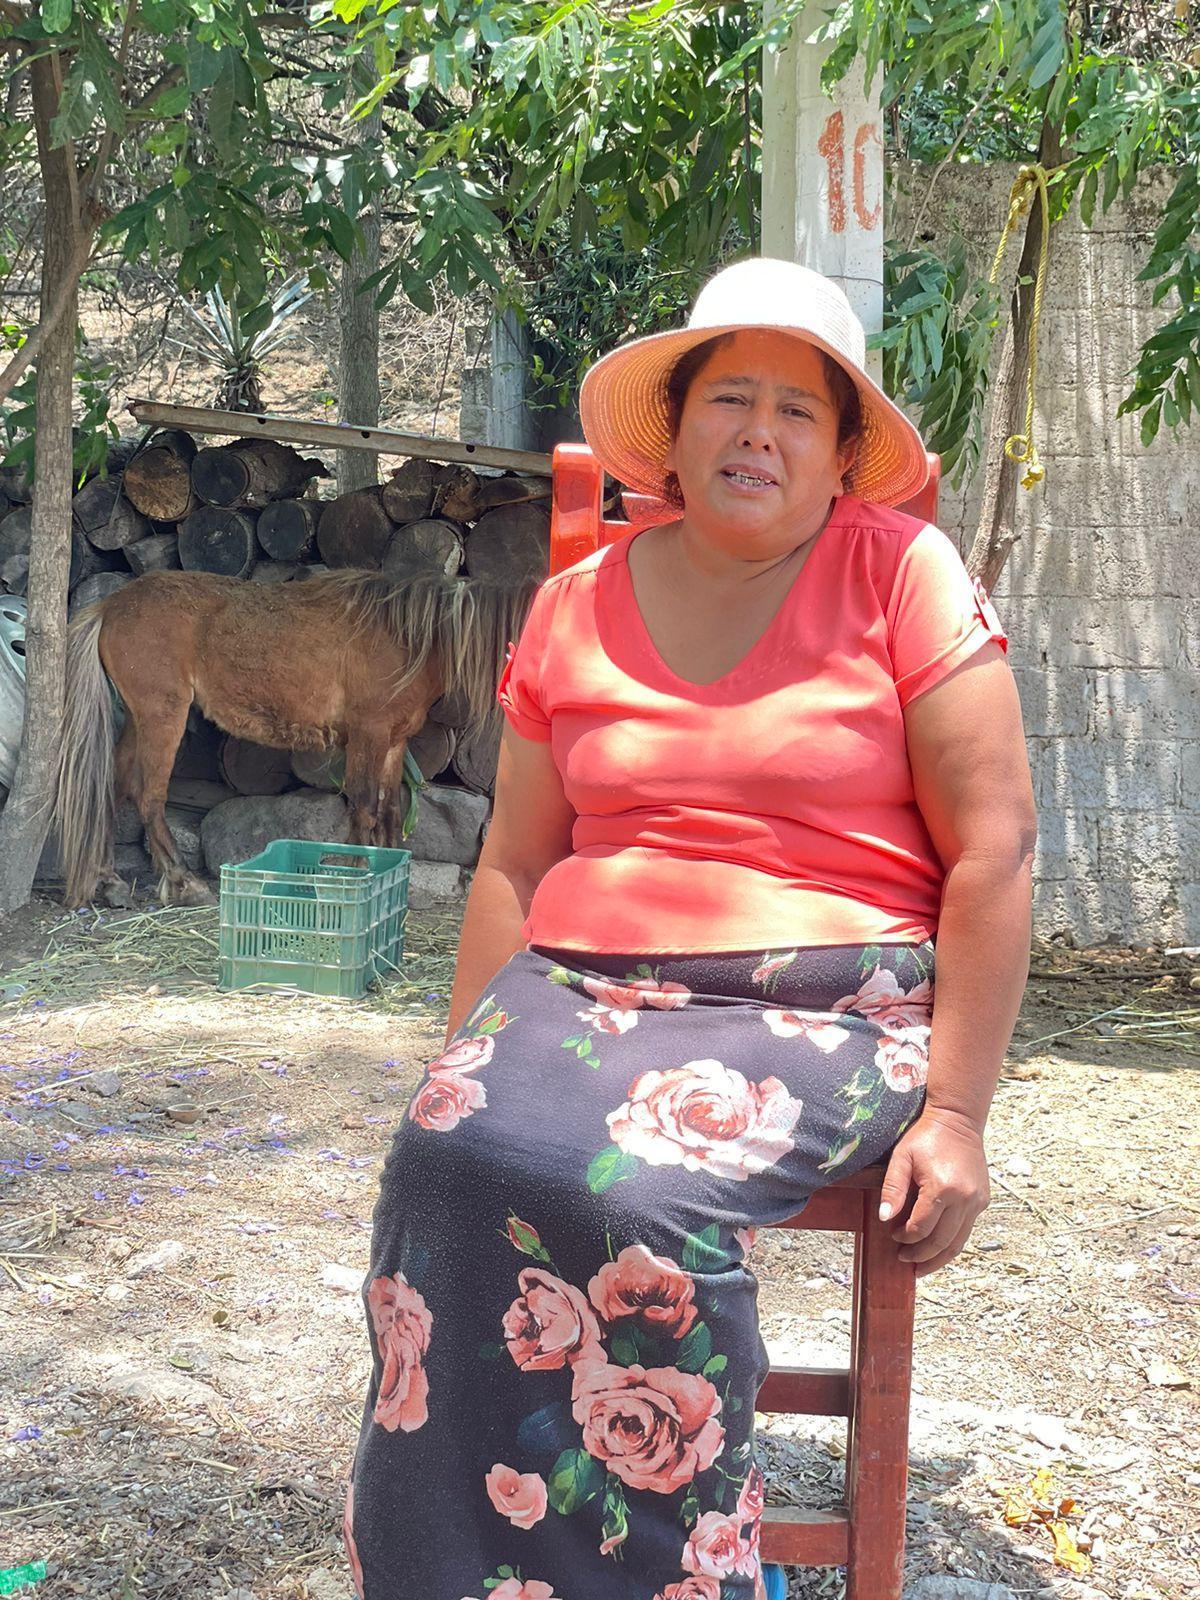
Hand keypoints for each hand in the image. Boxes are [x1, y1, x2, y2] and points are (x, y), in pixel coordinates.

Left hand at [877, 1106, 990, 1277]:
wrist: (958, 1120)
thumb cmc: (926, 1137)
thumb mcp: (902, 1157)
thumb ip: (892, 1188)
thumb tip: (885, 1218)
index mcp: (943, 1187)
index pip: (922, 1227)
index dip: (905, 1237)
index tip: (893, 1236)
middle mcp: (965, 1198)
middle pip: (942, 1242)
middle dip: (921, 1256)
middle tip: (904, 1260)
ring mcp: (977, 1201)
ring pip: (958, 1243)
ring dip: (939, 1259)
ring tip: (921, 1268)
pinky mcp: (982, 1201)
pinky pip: (966, 1230)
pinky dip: (951, 1243)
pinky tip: (936, 1248)